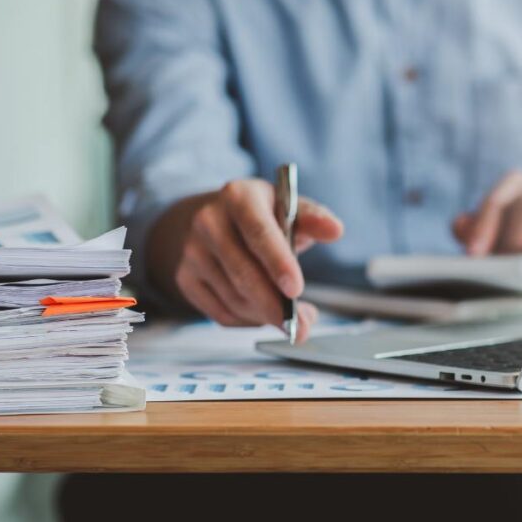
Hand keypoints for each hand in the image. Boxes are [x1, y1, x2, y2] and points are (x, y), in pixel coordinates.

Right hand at [148, 179, 343, 341]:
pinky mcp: (185, 278)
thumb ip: (313, 219)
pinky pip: (220, 313)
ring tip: (289, 316)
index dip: (278, 263)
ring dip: (265, 315)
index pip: (258, 232)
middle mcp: (208, 221)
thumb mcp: (288, 207)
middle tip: (302, 324)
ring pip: (234, 297)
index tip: (296, 290)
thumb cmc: (261, 216)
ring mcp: (192, 252)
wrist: (215, 220)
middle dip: (275, 305)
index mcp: (238, 196)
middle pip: (243, 272)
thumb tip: (335, 230)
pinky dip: (248, 320)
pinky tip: (263, 312)